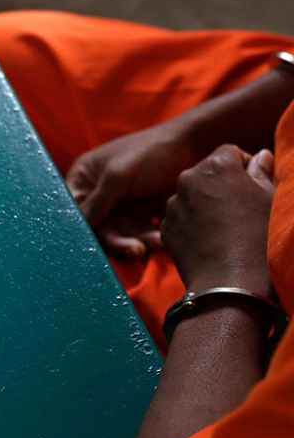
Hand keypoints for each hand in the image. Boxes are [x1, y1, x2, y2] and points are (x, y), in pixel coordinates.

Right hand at [66, 118, 200, 256]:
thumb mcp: (118, 175)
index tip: (97, 243)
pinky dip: (149, 239)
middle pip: (97, 227)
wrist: (194, 146)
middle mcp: (99, 193)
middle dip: (116, 241)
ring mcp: (120, 205)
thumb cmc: (151, 152)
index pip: (73, 208)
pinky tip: (163, 238)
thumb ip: (96, 202)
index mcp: (85, 177)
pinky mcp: (141, 215)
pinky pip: (139, 234)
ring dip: (136, 242)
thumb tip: (76, 229)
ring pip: (119, 235)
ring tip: (156, 242)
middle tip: (136, 249)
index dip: (81, 227)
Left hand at [161, 145, 274, 296]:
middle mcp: (188, 179)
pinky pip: (181, 217)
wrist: (232, 285)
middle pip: (206, 172)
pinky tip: (210, 241)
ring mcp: (173, 204)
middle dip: (221, 184)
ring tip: (225, 229)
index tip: (254, 187)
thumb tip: (260, 156)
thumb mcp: (271, 201)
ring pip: (191, 195)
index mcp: (216, 166)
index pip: (230, 152)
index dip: (244, 167)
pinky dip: (192, 223)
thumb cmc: (260, 239)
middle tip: (240, 209)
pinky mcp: (166, 227)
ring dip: (205, 203)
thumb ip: (262, 173)